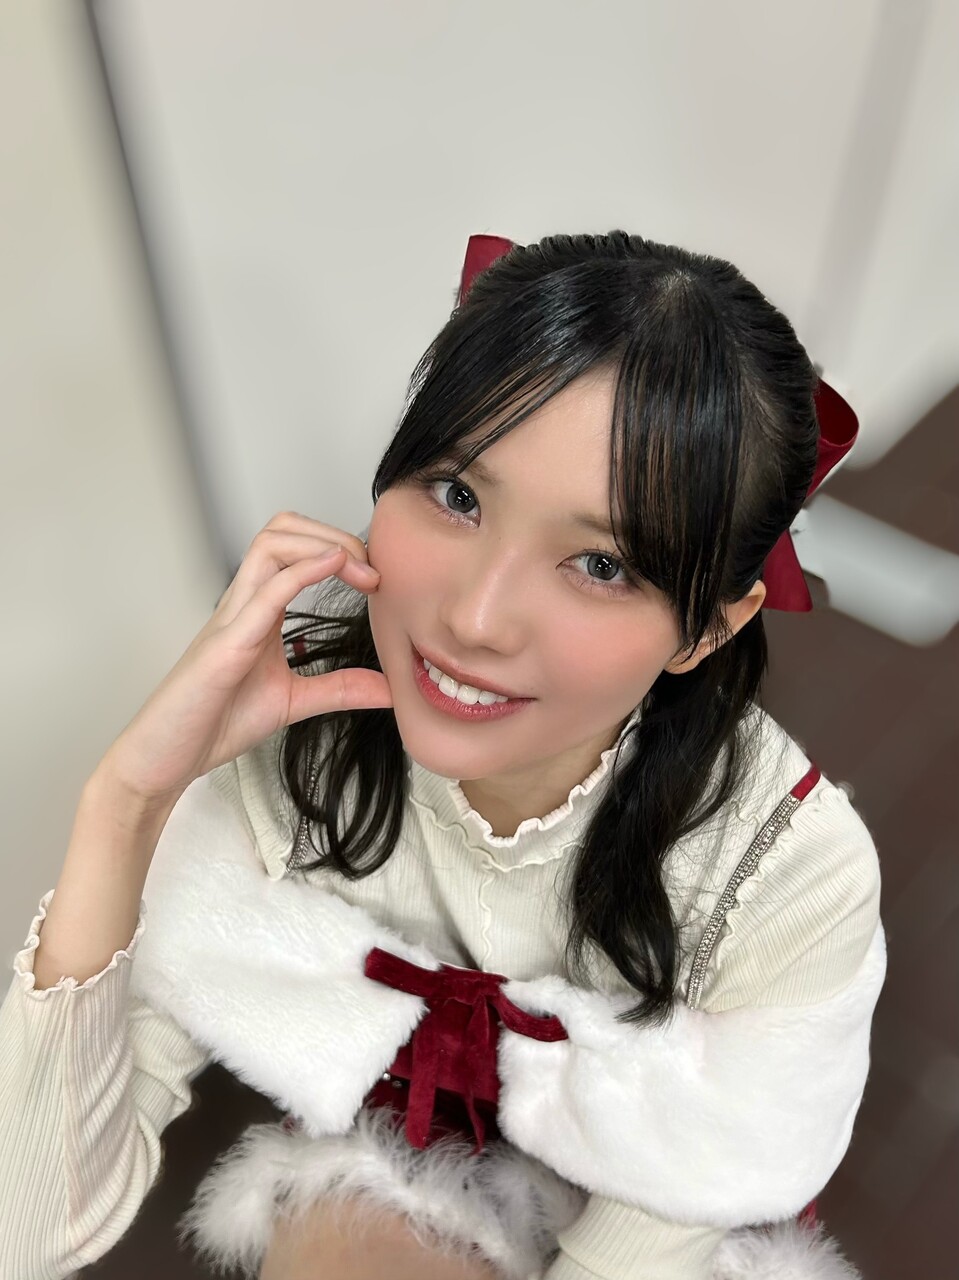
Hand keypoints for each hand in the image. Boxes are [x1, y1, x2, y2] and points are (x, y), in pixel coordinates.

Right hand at [98, 512, 391, 806]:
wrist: (165, 759)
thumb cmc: (213, 723)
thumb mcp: (292, 701)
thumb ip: (338, 689)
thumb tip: (388, 689)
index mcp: (258, 611)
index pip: (295, 548)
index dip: (340, 547)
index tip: (376, 578)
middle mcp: (243, 605)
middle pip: (281, 529)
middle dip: (332, 532)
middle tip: (372, 569)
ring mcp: (231, 621)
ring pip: (269, 546)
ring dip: (320, 543)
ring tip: (357, 568)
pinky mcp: (224, 648)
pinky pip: (263, 596)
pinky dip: (301, 572)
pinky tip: (333, 566)